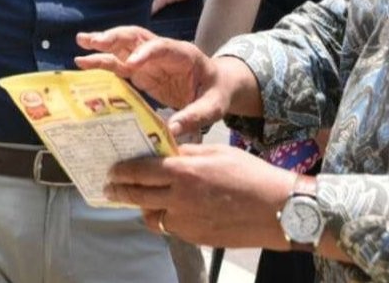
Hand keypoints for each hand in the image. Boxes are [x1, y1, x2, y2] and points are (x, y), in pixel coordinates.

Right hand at [76, 27, 231, 134]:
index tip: (131, 65)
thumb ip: (195, 116)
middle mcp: (163, 51)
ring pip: (124, 45)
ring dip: (103, 43)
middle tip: (93, 41)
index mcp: (183, 55)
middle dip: (115, 38)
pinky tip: (84, 62)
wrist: (217, 85)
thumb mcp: (213, 106)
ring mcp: (150, 59)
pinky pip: (119, 62)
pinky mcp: (141, 70)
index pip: (161, 48)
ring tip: (81, 42)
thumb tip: (172, 130)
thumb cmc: (217, 92)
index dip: (146, 54)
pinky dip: (102, 61)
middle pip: (137, 37)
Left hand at [106, 144, 296, 249]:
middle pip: (137, 196)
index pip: (140, 171)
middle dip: (120, 191)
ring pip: (152, 217)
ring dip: (144, 208)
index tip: (111, 169)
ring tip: (143, 200)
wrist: (278, 210)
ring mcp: (187, 223)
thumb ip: (187, 152)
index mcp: (184, 173)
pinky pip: (172, 229)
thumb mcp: (217, 152)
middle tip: (110, 188)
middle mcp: (180, 199)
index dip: (121, 171)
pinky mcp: (196, 238)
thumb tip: (164, 150)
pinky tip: (173, 211)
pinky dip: (167, 219)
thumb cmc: (251, 175)